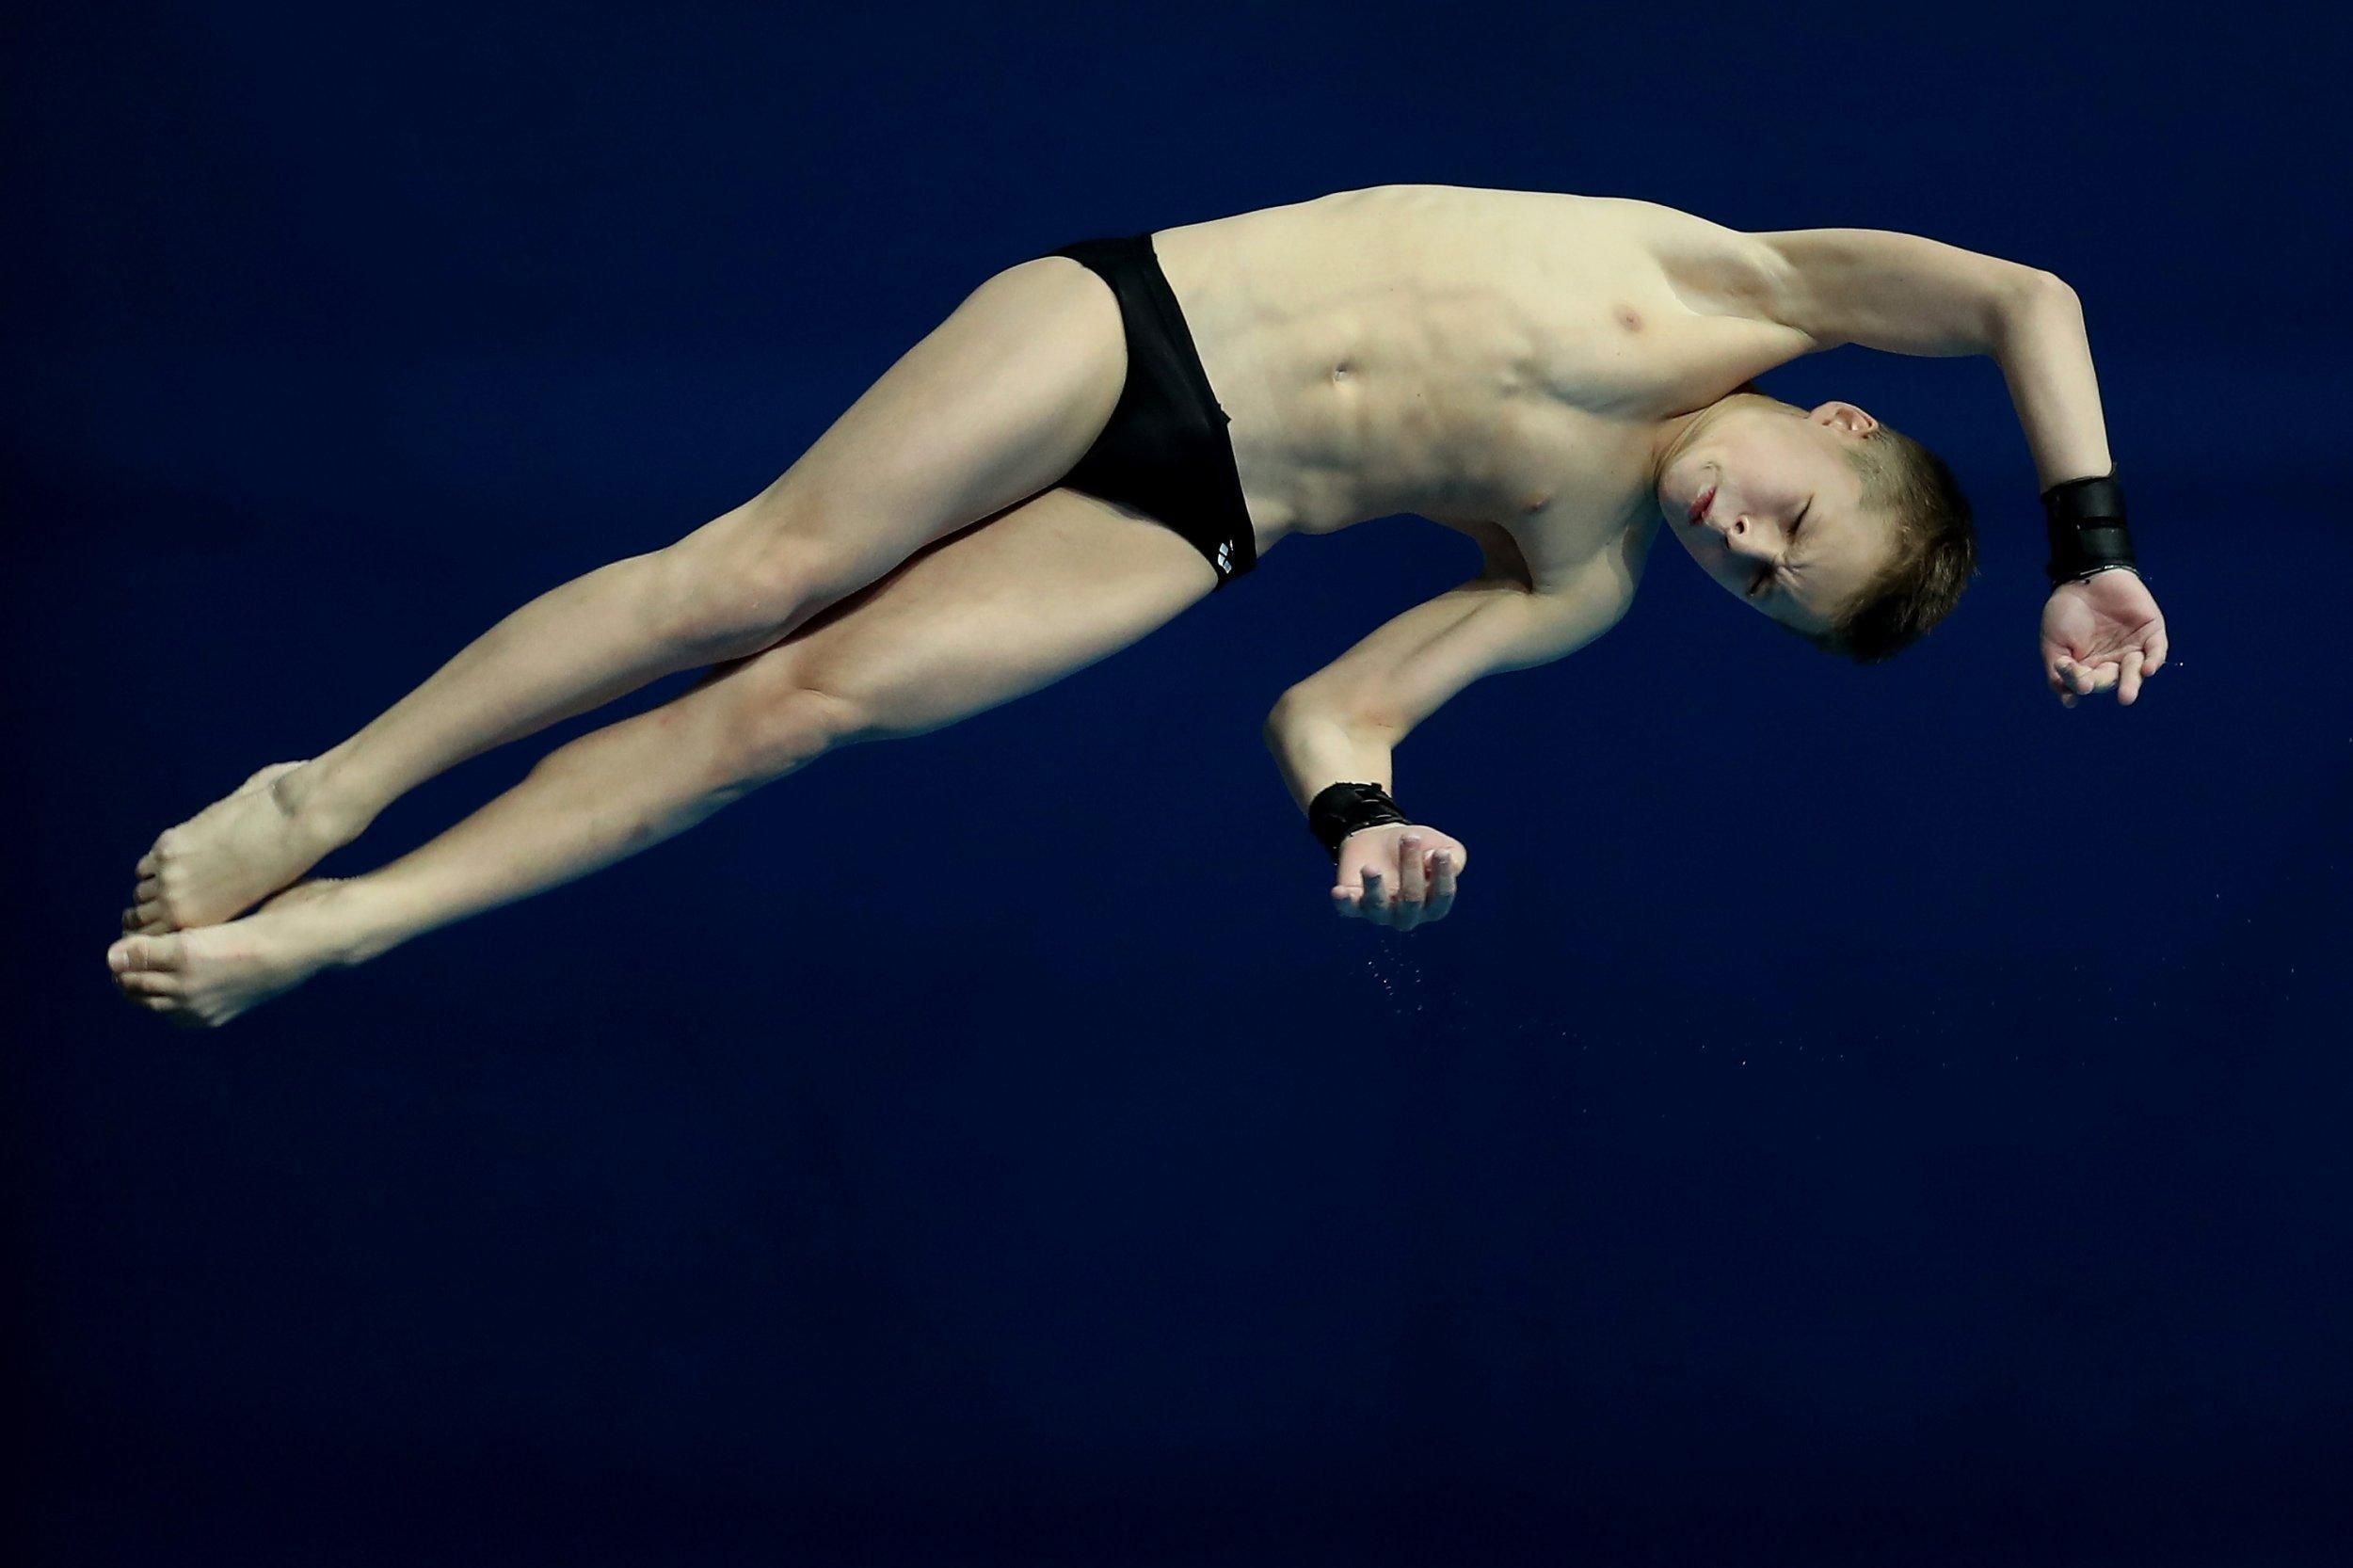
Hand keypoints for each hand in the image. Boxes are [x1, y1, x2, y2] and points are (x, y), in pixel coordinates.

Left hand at [1331, 823, 1468, 931]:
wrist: (1381, 836)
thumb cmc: (1418, 847)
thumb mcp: (1442, 846)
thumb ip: (1453, 858)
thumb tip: (1433, 861)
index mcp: (1433, 905)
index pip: (1441, 898)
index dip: (1442, 877)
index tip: (1438, 852)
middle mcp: (1407, 915)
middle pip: (1411, 899)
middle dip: (1410, 867)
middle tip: (1408, 838)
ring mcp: (1380, 912)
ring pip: (1379, 907)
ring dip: (1375, 887)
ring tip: (1371, 868)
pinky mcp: (1354, 904)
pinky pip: (1348, 908)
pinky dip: (1344, 902)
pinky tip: (1339, 891)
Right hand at [2040, 570, 2168, 707]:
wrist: (2084, 576)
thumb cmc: (2064, 610)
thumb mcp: (2053, 644)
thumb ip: (2059, 672)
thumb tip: (2070, 701)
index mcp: (2088, 665)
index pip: (2087, 682)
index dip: (2080, 682)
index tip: (2076, 681)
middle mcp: (2112, 660)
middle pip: (2114, 680)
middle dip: (2113, 688)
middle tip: (2114, 695)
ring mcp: (2133, 646)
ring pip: (2136, 671)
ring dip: (2132, 682)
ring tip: (2127, 696)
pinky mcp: (2151, 632)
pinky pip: (2156, 650)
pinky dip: (2154, 660)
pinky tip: (2147, 670)